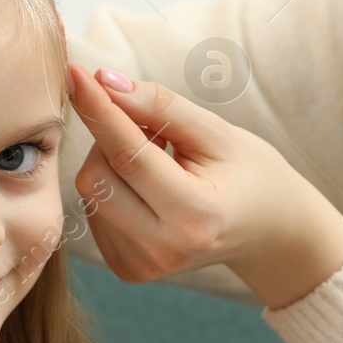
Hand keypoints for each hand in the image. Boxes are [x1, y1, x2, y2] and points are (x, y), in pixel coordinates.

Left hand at [68, 64, 342, 309]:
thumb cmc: (248, 173)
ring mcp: (144, 265)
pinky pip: (94, 213)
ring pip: (91, 193)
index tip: (75, 73)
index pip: (129, 155)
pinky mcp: (129, 269)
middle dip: (110, 138)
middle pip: (97, 177)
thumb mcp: (217, 132)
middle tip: (151, 128)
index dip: (99, 110)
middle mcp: (164, 248)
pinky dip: (113, 188)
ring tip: (161, 162)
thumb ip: (161, 106)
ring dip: (112, 163)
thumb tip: (104, 80)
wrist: (267, 232)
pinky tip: (149, 188)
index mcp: (195, 215)